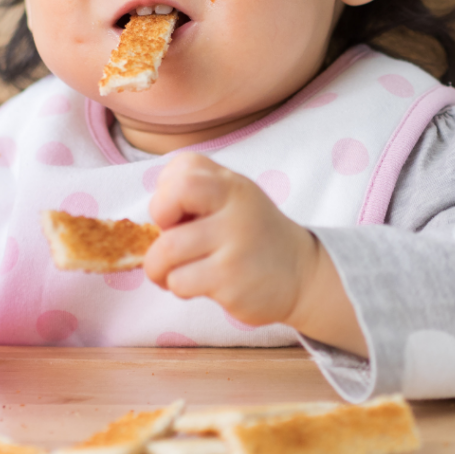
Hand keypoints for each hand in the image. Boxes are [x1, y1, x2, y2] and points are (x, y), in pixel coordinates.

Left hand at [144, 153, 366, 356]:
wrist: (302, 274)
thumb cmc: (253, 234)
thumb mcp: (234, 198)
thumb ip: (198, 192)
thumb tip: (152, 218)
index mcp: (232, 184)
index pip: (182, 167)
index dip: (167, 189)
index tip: (178, 211)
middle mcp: (235, 208)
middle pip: (170, 199)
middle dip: (158, 220)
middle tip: (170, 237)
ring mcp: (234, 244)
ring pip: (166, 251)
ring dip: (159, 267)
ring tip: (176, 271)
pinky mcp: (231, 281)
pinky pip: (180, 282)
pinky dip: (178, 286)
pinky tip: (199, 285)